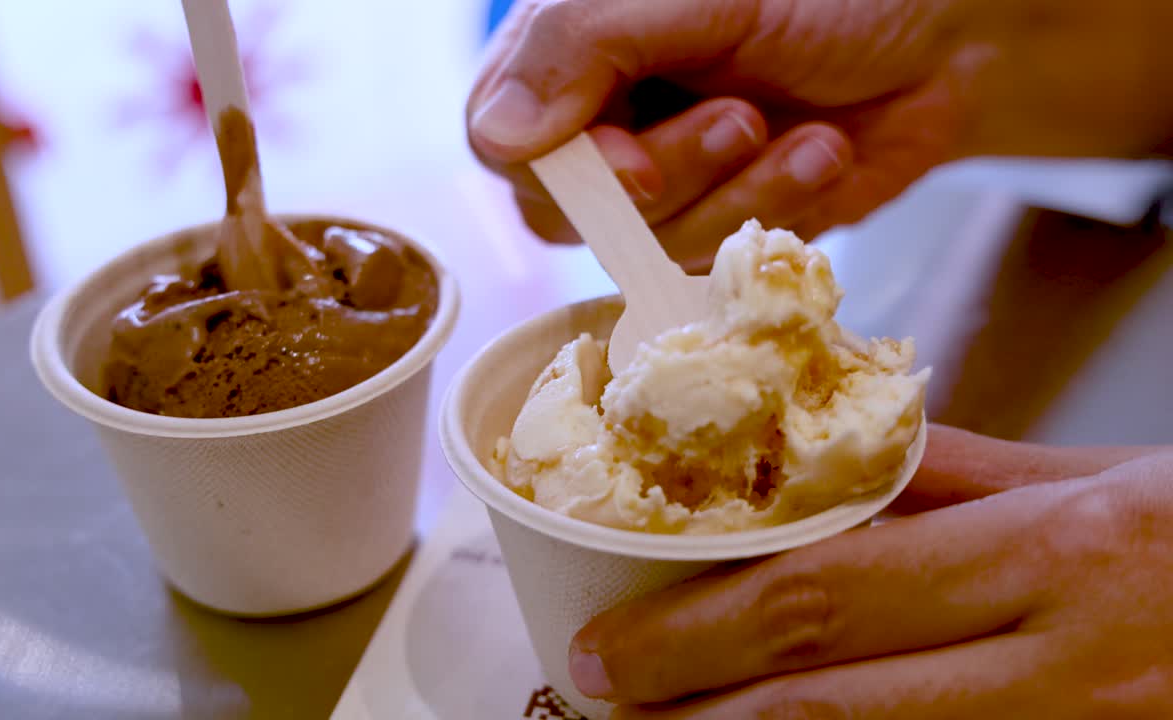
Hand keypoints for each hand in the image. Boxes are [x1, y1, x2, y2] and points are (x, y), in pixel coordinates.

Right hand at [468, 0, 1172, 268]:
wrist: (948, 32)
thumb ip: (582, 46)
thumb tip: (497, 134)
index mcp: (576, 54)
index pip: (506, 143)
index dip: (565, 173)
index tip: (638, 163)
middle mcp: (607, 123)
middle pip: (574, 214)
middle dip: (674, 179)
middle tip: (742, 118)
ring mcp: (669, 182)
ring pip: (652, 247)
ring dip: (741, 196)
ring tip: (809, 136)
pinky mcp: (727, 226)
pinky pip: (719, 266)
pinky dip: (780, 216)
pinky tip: (824, 160)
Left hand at [568, 425, 1172, 717]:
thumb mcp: (1096, 482)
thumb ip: (953, 478)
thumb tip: (815, 463)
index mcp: (1058, 555)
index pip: (829, 595)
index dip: (698, 629)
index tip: (610, 647)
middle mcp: (1068, 665)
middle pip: (830, 700)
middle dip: (694, 707)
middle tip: (603, 699)